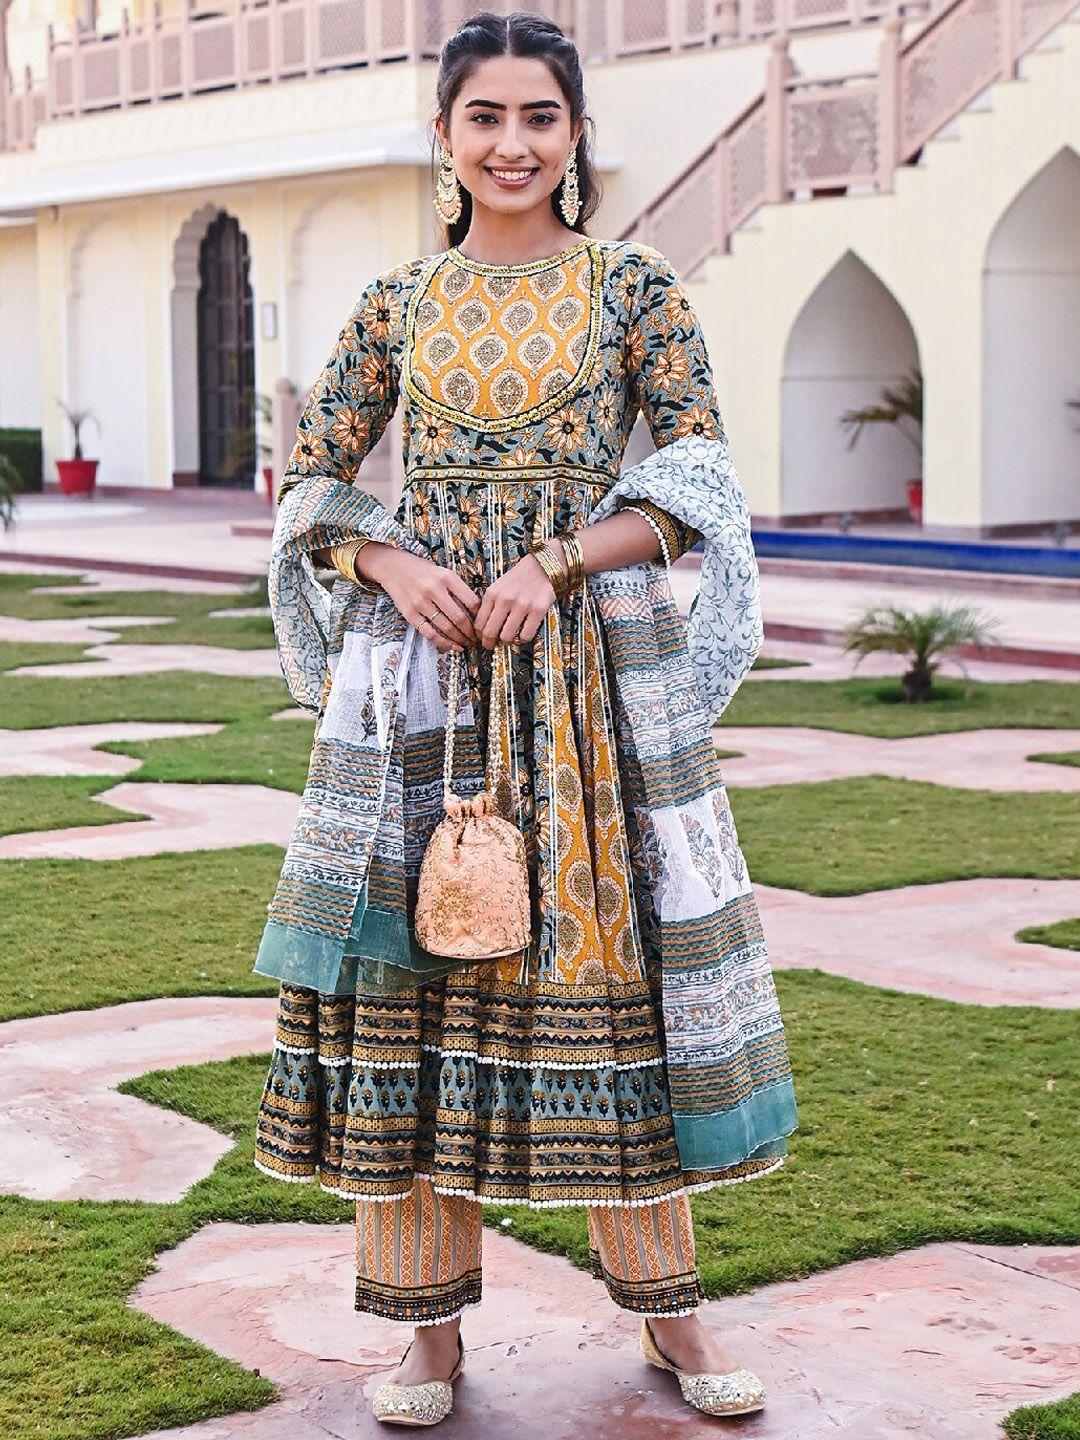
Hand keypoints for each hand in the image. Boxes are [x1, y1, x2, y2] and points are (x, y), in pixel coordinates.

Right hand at [359, 544, 479, 652]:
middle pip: (459, 618)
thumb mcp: (444, 573)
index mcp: (447, 577)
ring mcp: (420, 603)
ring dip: (460, 639)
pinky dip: (444, 643)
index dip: (480, 617)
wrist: (394, 567)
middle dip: (471, 632)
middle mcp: (433, 589)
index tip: (483, 625)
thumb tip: (477, 613)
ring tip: (467, 643)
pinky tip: (453, 647)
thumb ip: (459, 589)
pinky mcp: (410, 614)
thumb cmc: (424, 571)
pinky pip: (430, 633)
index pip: (471, 602)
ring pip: (446, 628)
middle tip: (477, 639)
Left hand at [474, 553, 556, 649]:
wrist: (545, 565)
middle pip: (489, 632)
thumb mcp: (500, 585)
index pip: (479, 623)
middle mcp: (505, 599)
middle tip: (492, 646)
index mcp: (492, 593)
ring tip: (509, 640)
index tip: (483, 639)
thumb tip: (484, 627)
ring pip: (506, 637)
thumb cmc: (521, 577)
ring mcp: (522, 605)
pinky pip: (526, 635)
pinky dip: (523, 640)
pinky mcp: (538, 610)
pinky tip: (523, 635)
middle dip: (489, 644)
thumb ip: (491, 603)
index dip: (479, 635)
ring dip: (506, 642)